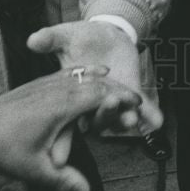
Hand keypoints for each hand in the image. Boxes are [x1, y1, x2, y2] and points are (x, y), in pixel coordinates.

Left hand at [0, 67, 141, 190]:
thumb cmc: (6, 145)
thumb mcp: (36, 168)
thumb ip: (64, 180)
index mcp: (65, 105)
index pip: (103, 95)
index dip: (123, 98)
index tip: (138, 103)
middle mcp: (61, 88)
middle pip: (99, 82)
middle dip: (119, 89)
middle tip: (136, 98)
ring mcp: (50, 82)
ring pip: (85, 74)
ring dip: (104, 80)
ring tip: (118, 86)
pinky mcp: (41, 81)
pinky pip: (71, 72)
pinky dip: (87, 73)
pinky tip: (91, 74)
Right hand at [27, 20, 162, 134]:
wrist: (107, 33)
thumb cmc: (81, 38)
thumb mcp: (65, 35)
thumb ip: (50, 38)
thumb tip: (33, 39)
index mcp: (70, 99)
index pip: (64, 123)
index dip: (62, 140)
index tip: (60, 157)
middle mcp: (90, 106)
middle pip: (95, 120)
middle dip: (102, 115)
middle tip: (109, 103)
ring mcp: (112, 102)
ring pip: (117, 117)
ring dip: (123, 118)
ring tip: (130, 117)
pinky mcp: (131, 94)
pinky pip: (142, 109)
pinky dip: (149, 115)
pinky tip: (157, 120)